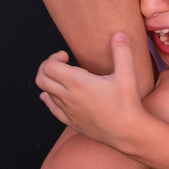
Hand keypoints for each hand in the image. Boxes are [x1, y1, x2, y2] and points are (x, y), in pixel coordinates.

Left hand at [35, 33, 148, 150]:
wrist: (127, 133)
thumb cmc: (127, 104)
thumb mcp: (127, 75)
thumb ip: (122, 52)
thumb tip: (119, 34)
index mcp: (77, 83)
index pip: (49, 66)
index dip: (53, 57)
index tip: (66, 56)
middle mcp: (68, 97)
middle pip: (41, 79)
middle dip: (47, 67)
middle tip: (61, 64)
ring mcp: (68, 111)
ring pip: (46, 93)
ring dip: (50, 82)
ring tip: (65, 77)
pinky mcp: (71, 122)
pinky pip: (52, 109)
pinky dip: (48, 99)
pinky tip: (51, 96)